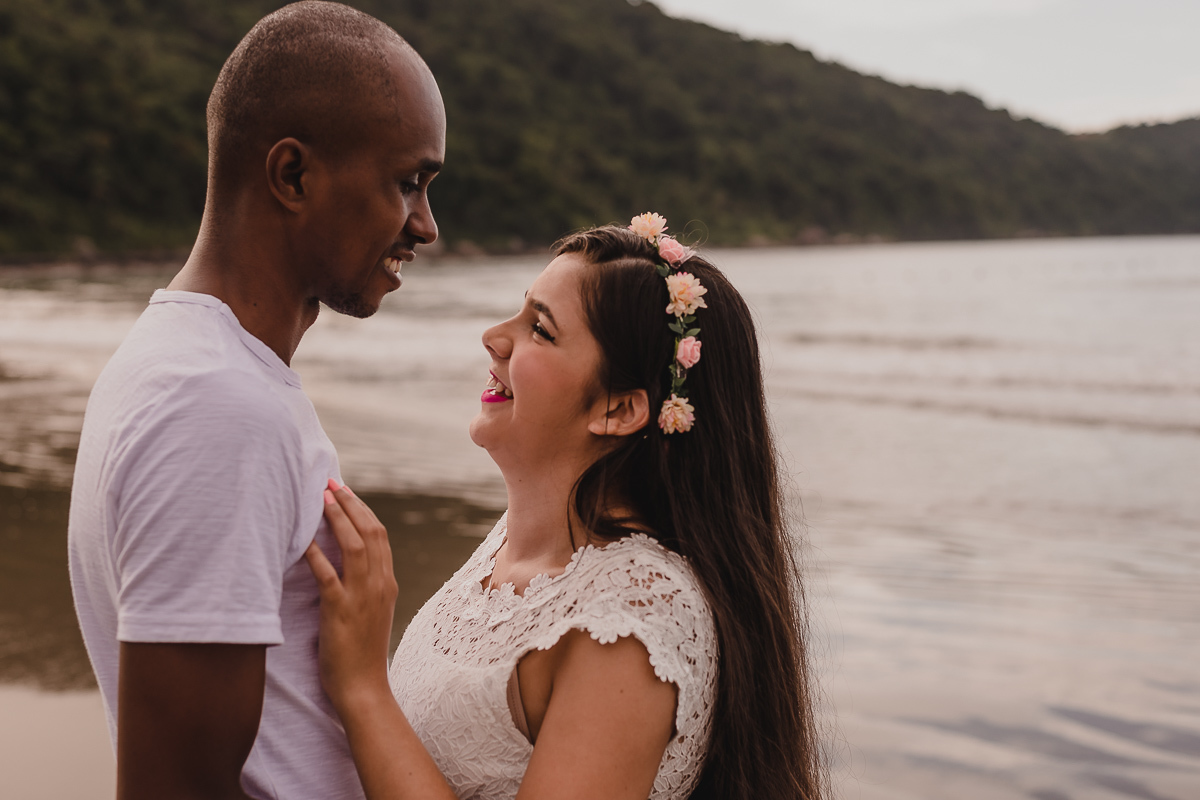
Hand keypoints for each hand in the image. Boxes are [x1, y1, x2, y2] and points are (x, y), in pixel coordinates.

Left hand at [305, 481, 398, 713]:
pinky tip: (305, 539)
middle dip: (350, 503)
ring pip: (355, 546)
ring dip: (337, 518)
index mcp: (387, 582)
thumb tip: (343, 563)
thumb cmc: (360, 653)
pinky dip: (317, 553)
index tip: (343, 491)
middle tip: (330, 483)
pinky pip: (329, 574)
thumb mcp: (370, 612)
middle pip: (370, 532)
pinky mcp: (342, 610)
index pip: (379, 535)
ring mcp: (363, 596)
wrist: (363, 687)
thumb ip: (363, 586)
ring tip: (319, 498)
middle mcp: (380, 584)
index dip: (361, 510)